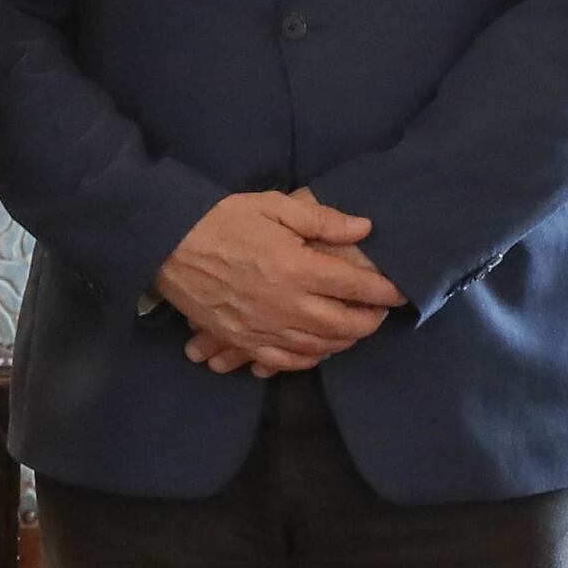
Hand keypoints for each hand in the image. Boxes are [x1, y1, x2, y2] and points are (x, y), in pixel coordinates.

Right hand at [157, 192, 403, 374]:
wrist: (168, 244)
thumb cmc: (222, 220)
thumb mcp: (273, 205)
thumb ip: (322, 219)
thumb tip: (363, 229)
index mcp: (296, 268)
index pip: (355, 286)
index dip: (384, 291)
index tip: (399, 291)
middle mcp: (286, 305)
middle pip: (344, 325)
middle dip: (370, 321)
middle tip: (380, 313)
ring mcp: (263, 328)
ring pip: (319, 347)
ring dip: (344, 341)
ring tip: (354, 330)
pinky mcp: (243, 340)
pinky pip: (284, 362)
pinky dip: (308, 359)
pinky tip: (317, 350)